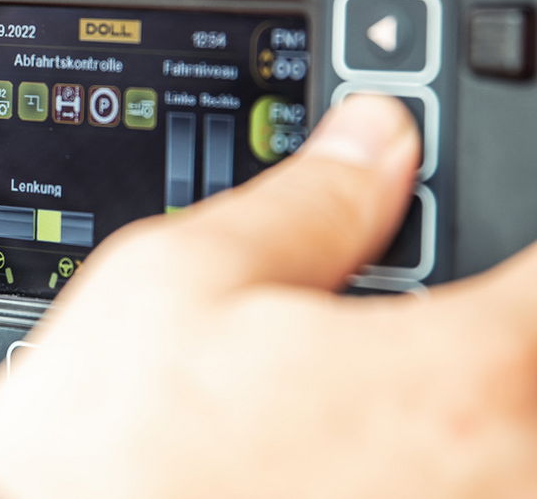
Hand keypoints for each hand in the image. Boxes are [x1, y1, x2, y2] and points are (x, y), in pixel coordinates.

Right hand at [0, 95, 536, 498]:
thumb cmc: (110, 467)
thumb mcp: (174, 280)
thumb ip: (303, 200)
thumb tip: (369, 141)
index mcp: (457, 376)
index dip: (515, 246)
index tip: (492, 246)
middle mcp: (497, 475)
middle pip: (525, 360)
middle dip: (475, 321)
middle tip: (371, 310)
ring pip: (505, 434)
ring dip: (460, 401)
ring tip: (333, 386)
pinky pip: (467, 483)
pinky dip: (430, 457)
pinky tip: (334, 452)